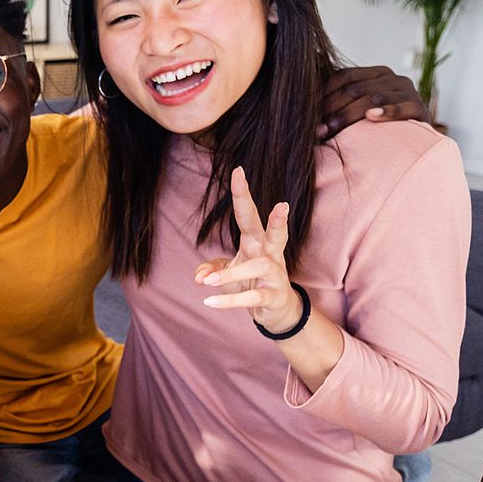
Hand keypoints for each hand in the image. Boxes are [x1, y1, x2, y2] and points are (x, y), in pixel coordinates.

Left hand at [195, 167, 303, 333]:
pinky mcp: (273, 296)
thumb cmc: (250, 282)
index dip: (243, 194)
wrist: (276, 310)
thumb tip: (199, 276)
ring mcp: (275, 275)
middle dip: (278, 220)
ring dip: (232, 274)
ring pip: (259, 267)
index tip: (238, 171)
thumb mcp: (229, 272)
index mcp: (256, 242)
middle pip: (275, 233)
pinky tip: (209, 302)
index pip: (248, 215)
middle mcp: (269, 254)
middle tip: (283, 205)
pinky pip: (252, 297)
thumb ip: (213, 269)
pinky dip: (230, 300)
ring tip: (208, 282)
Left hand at [317, 65, 428, 138]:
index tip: (306, 112)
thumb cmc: (379, 127)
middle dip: (330, 109)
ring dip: (347, 115)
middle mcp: (394, 78)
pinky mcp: (420, 109)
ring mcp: (409, 92)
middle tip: (314, 129)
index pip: (343, 76)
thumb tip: (299, 106)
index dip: (322, 94)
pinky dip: (387, 112)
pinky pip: (403, 107)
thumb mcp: (359, 109)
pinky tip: (371, 118)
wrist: (416, 141)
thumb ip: (339, 103)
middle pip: (354, 89)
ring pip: (372, 98)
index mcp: (377, 73)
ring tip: (329, 131)